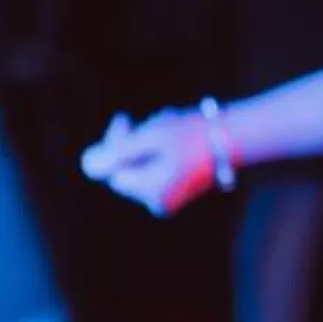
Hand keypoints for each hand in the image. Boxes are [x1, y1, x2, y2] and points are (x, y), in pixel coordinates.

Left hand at [82, 109, 216, 217]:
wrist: (234, 138)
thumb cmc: (192, 135)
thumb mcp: (151, 136)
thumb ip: (118, 151)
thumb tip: (88, 165)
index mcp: (149, 191)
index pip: (113, 170)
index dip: (114, 144)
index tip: (123, 120)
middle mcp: (157, 201)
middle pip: (126, 169)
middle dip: (133, 142)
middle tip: (150, 120)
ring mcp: (168, 198)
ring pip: (141, 165)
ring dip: (148, 142)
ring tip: (169, 125)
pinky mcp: (177, 191)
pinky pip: (156, 168)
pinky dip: (160, 149)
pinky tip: (175, 135)